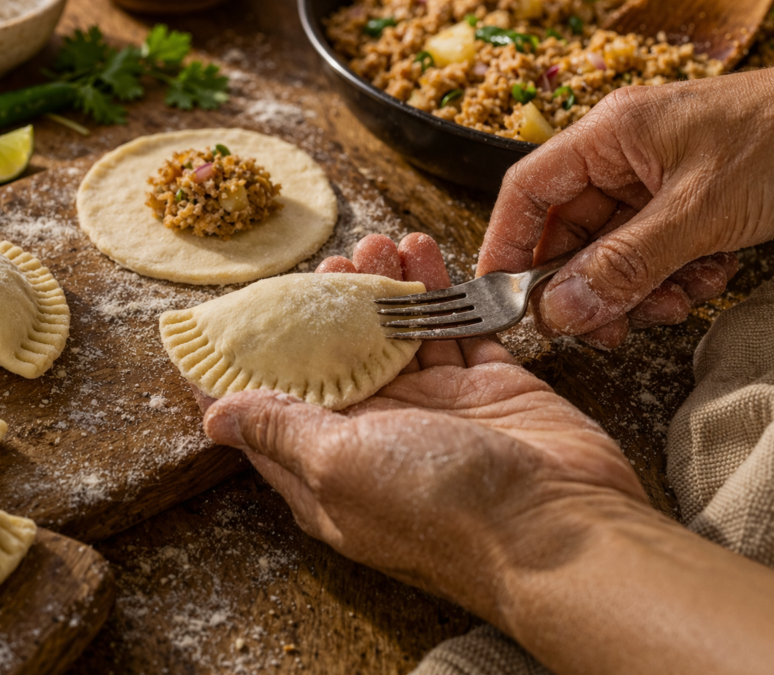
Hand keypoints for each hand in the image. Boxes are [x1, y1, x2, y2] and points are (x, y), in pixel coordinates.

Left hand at [203, 233, 644, 621]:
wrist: (561, 529)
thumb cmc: (441, 506)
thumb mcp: (338, 465)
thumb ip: (280, 430)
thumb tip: (213, 418)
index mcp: (332, 464)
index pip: (282, 405)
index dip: (267, 357)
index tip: (257, 308)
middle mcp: (381, 437)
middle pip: (345, 359)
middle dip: (334, 307)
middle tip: (335, 261)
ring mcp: (438, 411)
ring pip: (401, 336)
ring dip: (388, 289)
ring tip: (379, 245)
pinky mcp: (488, 389)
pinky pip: (457, 329)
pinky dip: (441, 293)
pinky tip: (425, 254)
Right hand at [479, 53, 773, 348]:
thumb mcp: (701, 210)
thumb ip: (626, 264)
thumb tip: (562, 309)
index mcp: (609, 137)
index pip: (529, 193)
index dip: (507, 247)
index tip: (501, 299)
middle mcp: (623, 161)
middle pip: (570, 236)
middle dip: (588, 286)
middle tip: (603, 326)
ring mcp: (654, 188)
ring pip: (613, 257)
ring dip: (638, 290)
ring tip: (676, 299)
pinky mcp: (685, 212)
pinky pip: (653, 261)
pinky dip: (674, 281)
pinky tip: (708, 278)